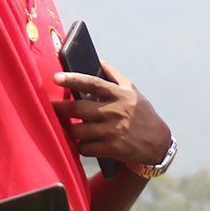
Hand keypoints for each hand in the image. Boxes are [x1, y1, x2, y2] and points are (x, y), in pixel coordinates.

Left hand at [53, 63, 171, 167]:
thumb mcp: (133, 92)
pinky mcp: (111, 149)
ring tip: (69, 128)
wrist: (158, 142)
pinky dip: (80, 146)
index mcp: (118, 95)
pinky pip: (85, 148)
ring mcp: (112, 131)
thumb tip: (100, 61)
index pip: (92, 83)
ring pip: (78, 130)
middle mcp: (114, 112)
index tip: (56, 77)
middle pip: (78, 109)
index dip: (73, 79)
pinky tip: (83, 143)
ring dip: (71, 130)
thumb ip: (115, 76)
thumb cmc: (143, 114)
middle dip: (60, 108)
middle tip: (50, 108)